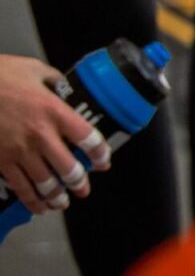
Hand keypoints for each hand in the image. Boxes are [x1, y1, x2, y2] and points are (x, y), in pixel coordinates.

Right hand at [0, 54, 105, 214]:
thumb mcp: (33, 70)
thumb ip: (54, 80)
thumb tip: (63, 86)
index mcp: (54, 111)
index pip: (88, 137)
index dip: (100, 153)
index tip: (103, 161)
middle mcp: (40, 134)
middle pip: (68, 168)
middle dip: (79, 182)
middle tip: (84, 188)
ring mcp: (19, 151)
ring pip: (45, 183)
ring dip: (57, 196)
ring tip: (63, 202)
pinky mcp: (0, 161)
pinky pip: (19, 187)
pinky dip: (30, 200)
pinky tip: (37, 205)